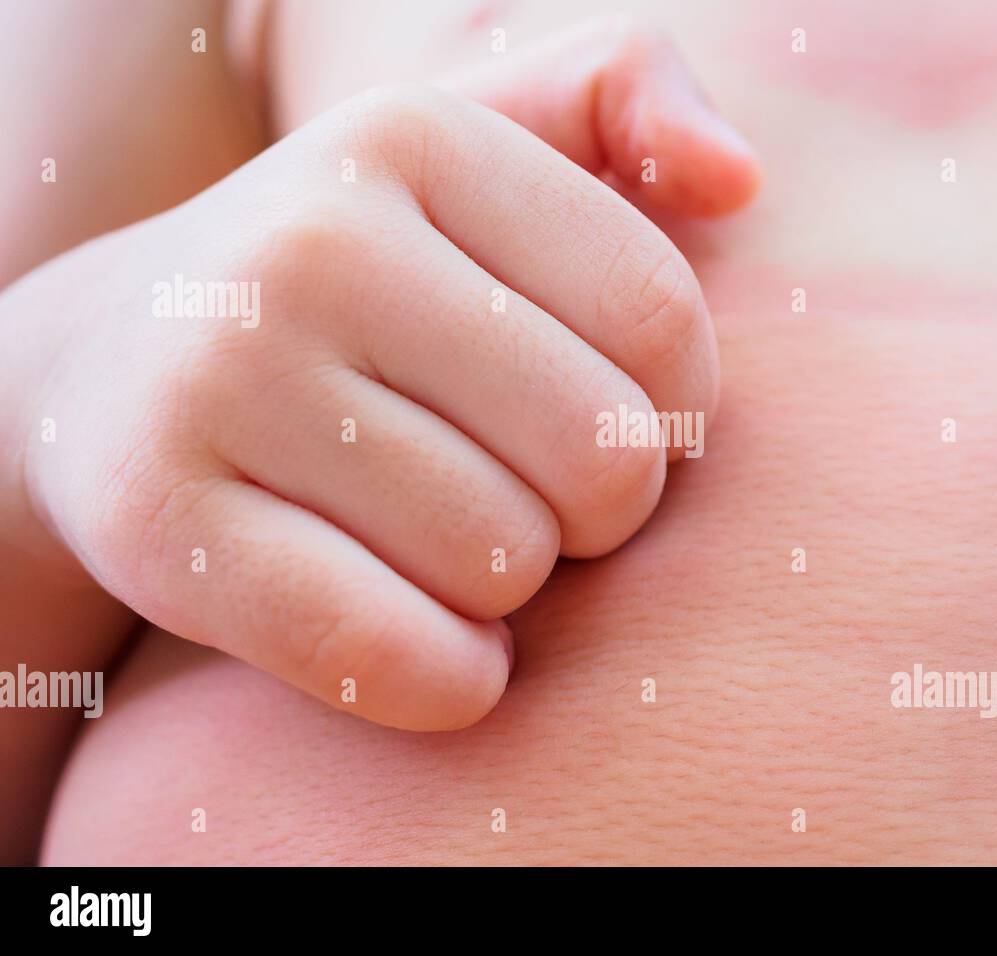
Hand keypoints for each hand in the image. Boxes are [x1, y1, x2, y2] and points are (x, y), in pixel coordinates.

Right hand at [7, 21, 758, 730]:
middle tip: (530, 492)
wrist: (113, 368)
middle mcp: (310, 245)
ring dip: (510, 587)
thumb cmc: (357, 273)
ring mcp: (220, 382)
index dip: (674, 409)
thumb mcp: (474, 145)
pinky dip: (450, 679)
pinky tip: (434, 643)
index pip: (660, 320)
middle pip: (602, 455)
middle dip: (599, 510)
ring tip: (447, 540)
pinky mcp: (158, 524)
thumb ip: (621, 96)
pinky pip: (399, 657)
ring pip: (506, 565)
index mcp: (415, 140)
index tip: (612, 416)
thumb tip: (739, 179)